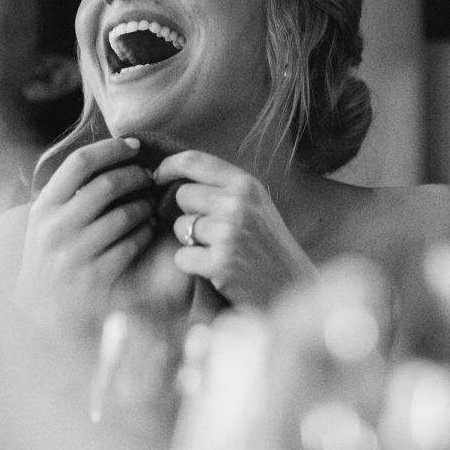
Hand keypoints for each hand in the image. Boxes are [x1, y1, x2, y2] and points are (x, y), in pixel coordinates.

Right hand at [15, 136, 164, 337]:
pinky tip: (149, 229)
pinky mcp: (95, 278)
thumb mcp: (46, 224)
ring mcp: (74, 255)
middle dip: (136, 176)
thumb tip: (109, 156)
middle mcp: (54, 229)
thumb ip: (68, 194)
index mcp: (42, 208)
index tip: (134, 146)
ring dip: (144, 205)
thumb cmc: (52, 258)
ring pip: (124, 215)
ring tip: (150, 204)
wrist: (44, 312)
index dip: (111, 148)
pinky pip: (131, 245)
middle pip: (106, 185)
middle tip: (150, 177)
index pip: (79, 162)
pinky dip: (145, 233)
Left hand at [154, 149, 318, 309]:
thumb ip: (223, 187)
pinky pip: (181, 256)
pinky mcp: (219, 263)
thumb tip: (175, 175)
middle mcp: (237, 204)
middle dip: (188, 213)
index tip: (158, 176)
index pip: (195, 161)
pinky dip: (191, 264)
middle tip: (212, 230)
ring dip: (191, 241)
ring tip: (219, 250)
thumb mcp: (255, 204)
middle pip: (182, 195)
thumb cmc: (268, 245)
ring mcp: (228, 233)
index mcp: (246, 184)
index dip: (169, 166)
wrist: (291, 288)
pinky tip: (215, 268)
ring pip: (180, 226)